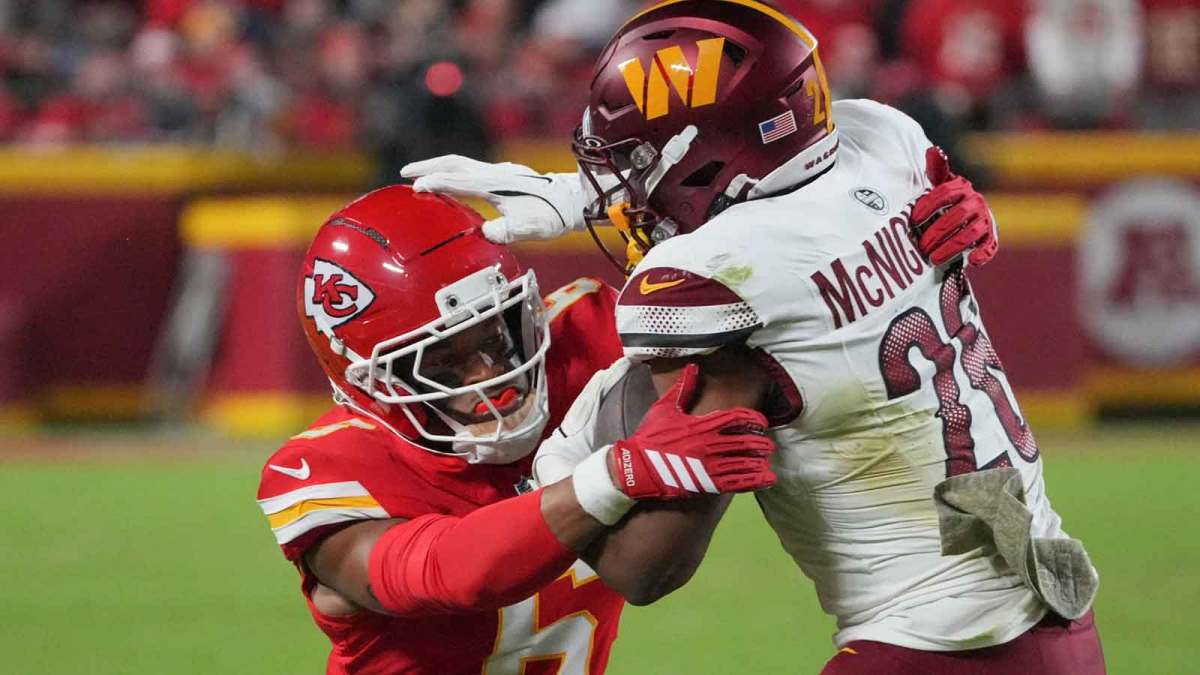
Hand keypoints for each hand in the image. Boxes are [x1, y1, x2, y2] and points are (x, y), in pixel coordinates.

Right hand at [401, 155, 586, 243]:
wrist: (574, 200)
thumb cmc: (553, 216)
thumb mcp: (533, 228)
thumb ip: (510, 230)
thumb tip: (487, 233)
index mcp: (496, 185)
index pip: (458, 181)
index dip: (436, 184)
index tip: (415, 189)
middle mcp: (496, 173)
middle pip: (454, 163)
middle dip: (428, 166)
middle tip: (404, 173)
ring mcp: (500, 172)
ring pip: (462, 163)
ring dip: (439, 166)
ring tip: (420, 174)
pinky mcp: (505, 175)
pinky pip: (471, 168)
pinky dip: (454, 171)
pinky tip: (452, 181)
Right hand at [608, 363, 775, 499]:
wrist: (637, 468)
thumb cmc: (651, 437)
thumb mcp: (664, 408)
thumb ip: (682, 388)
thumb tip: (694, 366)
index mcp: (702, 424)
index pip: (737, 418)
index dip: (753, 420)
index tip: (761, 421)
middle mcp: (710, 444)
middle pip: (746, 441)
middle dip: (760, 442)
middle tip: (767, 443)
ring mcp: (711, 466)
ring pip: (745, 462)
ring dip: (760, 461)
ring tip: (767, 460)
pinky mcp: (708, 484)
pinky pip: (738, 482)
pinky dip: (755, 479)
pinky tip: (766, 478)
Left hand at [910, 147, 997, 266]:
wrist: (968, 218)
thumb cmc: (948, 202)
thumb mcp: (940, 186)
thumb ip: (937, 171)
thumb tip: (934, 150)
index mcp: (962, 188)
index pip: (945, 193)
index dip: (928, 206)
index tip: (913, 220)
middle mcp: (976, 202)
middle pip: (957, 216)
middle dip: (937, 232)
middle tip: (921, 246)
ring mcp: (985, 220)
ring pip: (970, 233)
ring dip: (951, 247)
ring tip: (933, 259)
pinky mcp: (991, 238)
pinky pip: (989, 246)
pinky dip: (981, 254)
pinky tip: (969, 261)